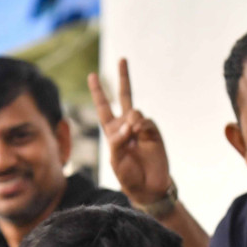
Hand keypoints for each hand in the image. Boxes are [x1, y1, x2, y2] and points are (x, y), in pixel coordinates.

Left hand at [89, 58, 172, 209]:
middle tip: (122, 59)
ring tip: (133, 137)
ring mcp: (141, 127)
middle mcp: (126, 125)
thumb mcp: (116, 161)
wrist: (149, 186)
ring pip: (134, 111)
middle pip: (124, 96)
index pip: (103, 108)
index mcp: (113, 131)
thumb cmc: (129, 176)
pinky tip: (141, 136)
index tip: (92, 75)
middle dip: (123, 78)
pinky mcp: (153, 131)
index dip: (98, 92)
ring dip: (131, 122)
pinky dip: (141, 127)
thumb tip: (130, 121)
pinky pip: (145, 121)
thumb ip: (119, 140)